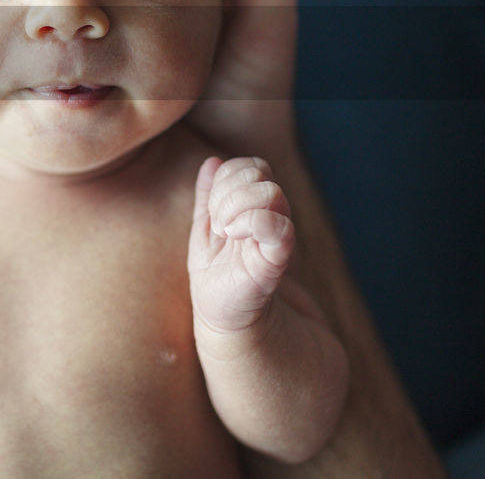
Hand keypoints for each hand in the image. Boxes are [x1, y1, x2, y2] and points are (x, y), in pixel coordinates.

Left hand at [188, 156, 293, 334]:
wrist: (227, 324)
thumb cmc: (217, 281)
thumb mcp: (205, 233)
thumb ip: (208, 196)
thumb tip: (211, 161)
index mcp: (253, 208)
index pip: (249, 166)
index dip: (228, 176)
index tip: (214, 211)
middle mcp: (270, 217)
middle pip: (259, 172)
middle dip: (229, 191)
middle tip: (219, 225)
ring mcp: (277, 236)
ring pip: (270, 192)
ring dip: (236, 207)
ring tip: (226, 233)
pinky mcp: (278, 260)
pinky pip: (279, 226)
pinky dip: (254, 222)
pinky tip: (235, 237)